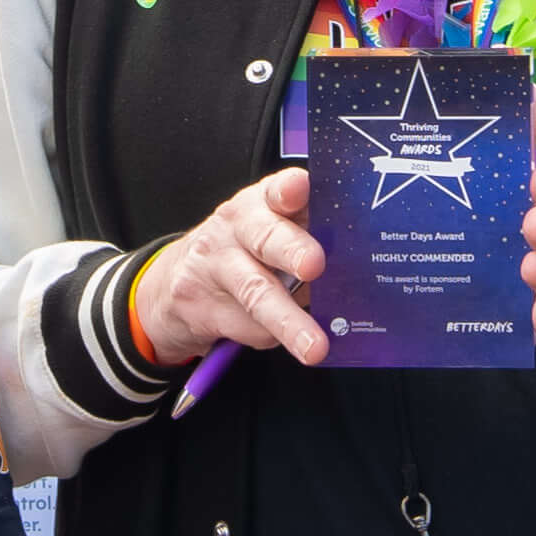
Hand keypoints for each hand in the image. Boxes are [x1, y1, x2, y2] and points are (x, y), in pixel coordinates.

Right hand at [127, 164, 325, 364]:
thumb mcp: (274, 231)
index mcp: (262, 203)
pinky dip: (274, 337)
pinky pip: (247, 327)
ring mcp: (213, 265)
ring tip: (315, 347)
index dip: (289, 189)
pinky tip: (286, 337)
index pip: (277, 190)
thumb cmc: (246, 251)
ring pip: (256, 293)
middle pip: (264, 238)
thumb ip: (311, 238)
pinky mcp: (198, 304)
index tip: (300, 188)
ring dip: (288, 322)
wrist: (176, 280)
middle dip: (291, 250)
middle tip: (314, 265)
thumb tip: (360, 268)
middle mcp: (235, 227)